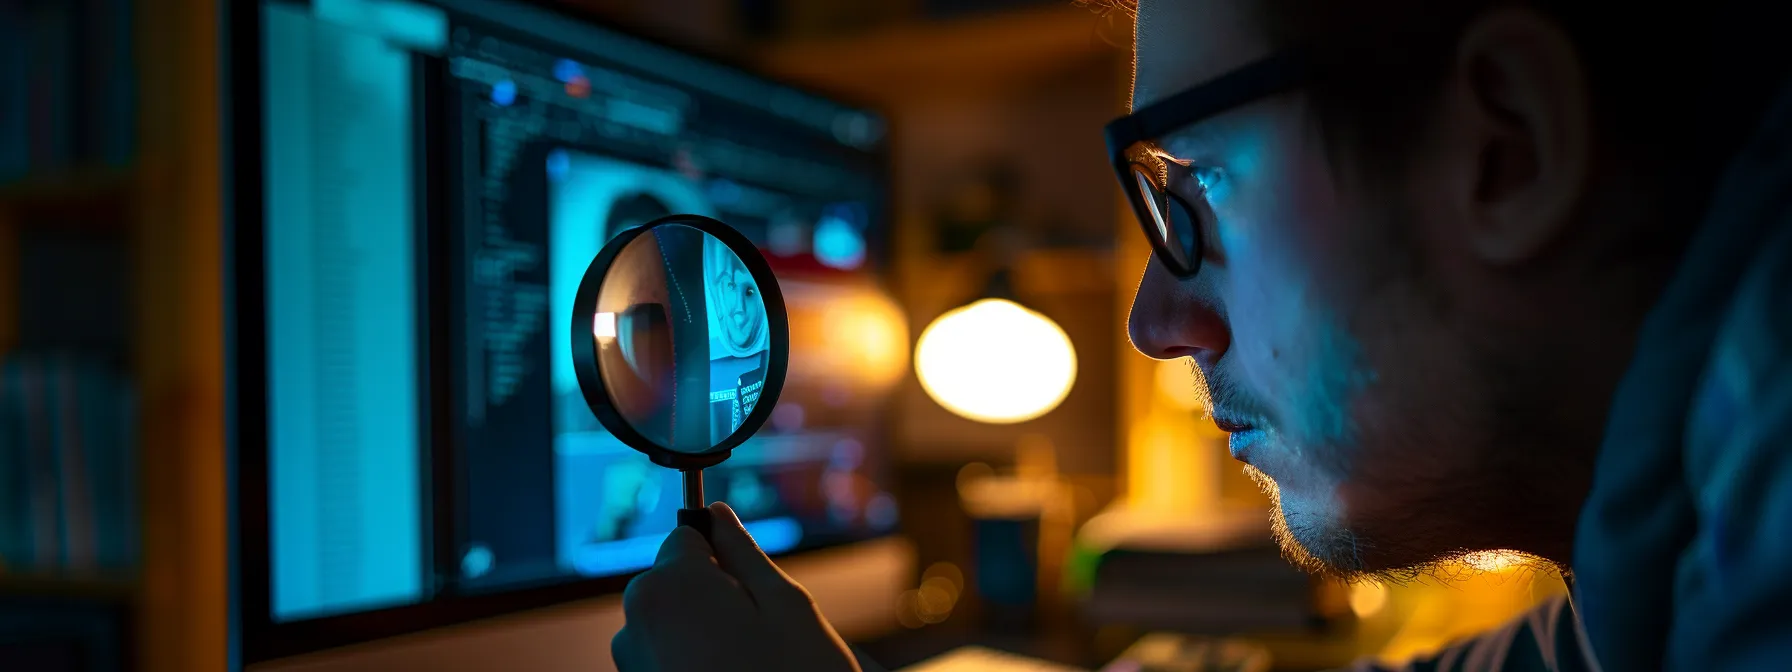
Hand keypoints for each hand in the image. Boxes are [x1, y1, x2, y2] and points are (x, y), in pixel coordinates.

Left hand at [612, 503, 862, 671]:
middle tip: (761, 635)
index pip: (686, 536)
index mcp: (668, 587)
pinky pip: (666, 658)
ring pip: (672, 623)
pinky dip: (694, 664)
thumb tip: (718, 515)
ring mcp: (631, 664)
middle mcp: (635, 623)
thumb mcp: (787, 606)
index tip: (753, 590)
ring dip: (705, 635)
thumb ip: (744, 552)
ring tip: (749, 666)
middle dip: (714, 597)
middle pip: (675, 581)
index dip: (724, 558)